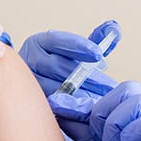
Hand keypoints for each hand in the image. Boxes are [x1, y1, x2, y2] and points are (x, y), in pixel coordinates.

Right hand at [19, 21, 120, 140]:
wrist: (37, 92)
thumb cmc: (61, 68)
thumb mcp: (78, 53)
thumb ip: (96, 40)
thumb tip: (113, 27)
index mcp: (40, 43)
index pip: (57, 40)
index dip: (79, 46)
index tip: (98, 53)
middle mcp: (29, 60)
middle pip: (58, 66)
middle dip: (87, 77)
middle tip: (109, 86)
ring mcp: (27, 83)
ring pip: (54, 88)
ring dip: (81, 95)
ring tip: (102, 101)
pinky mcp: (30, 104)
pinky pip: (51, 107)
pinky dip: (70, 109)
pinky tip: (87, 113)